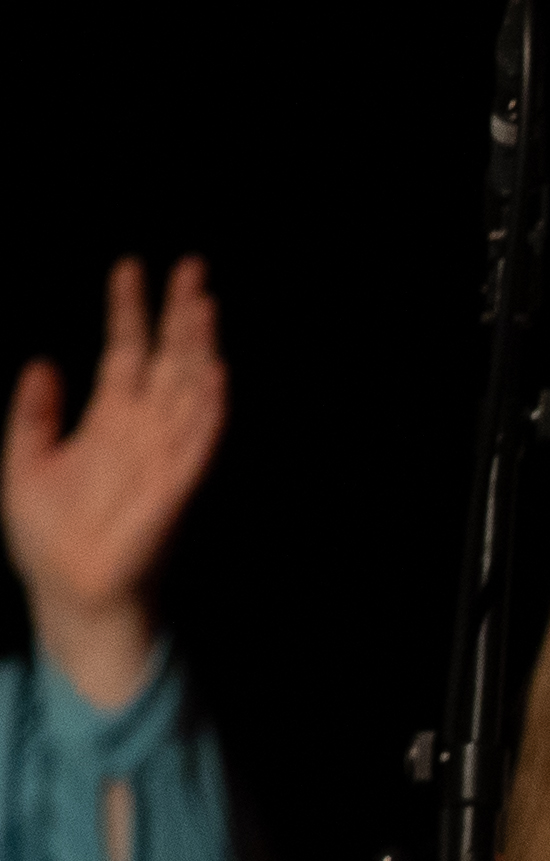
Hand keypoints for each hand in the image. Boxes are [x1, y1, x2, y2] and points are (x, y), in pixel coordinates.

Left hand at [4, 255, 225, 708]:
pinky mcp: (171, 491)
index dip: (127, 310)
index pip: (125, 352)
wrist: (65, 593)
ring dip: (199, 350)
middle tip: (191, 267)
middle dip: (180, 315)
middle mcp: (141, 433)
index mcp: (108, 421)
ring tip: (203, 305)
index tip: (130, 267)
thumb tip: (40, 362)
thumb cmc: (49, 537)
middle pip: (167, 362)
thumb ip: (34, 414)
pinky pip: (196, 445)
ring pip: (187, 392)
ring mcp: (160, 460)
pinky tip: (214, 375)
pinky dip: (207, 411)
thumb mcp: (24, 461)